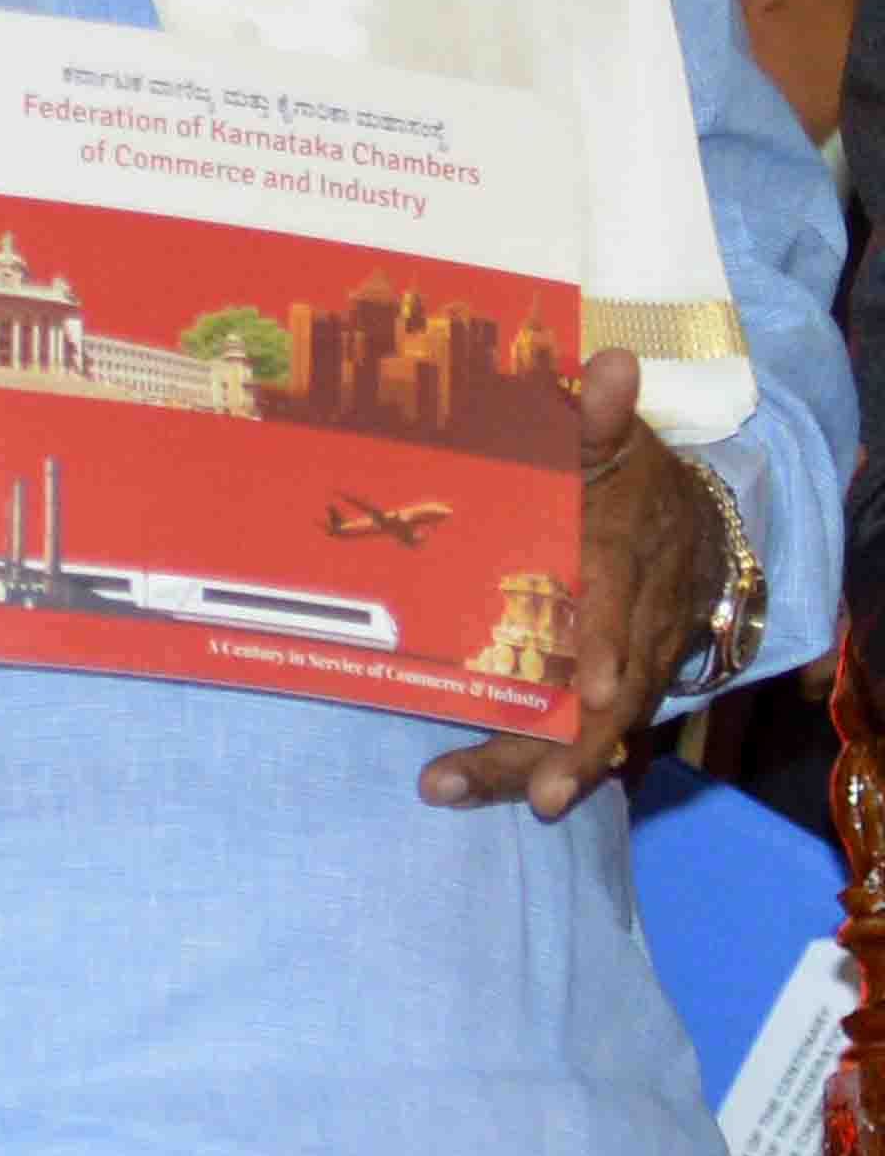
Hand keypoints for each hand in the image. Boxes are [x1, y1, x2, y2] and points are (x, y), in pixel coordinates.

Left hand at [430, 353, 719, 818]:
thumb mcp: (615, 440)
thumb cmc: (631, 479)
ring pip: (597, 731)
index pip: (622, 608)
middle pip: (613, 697)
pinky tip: (486, 791)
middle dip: (576, 747)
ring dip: (544, 766)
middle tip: (539, 794)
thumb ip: (597, 413)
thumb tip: (607, 361)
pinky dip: (547, 763)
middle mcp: (637, 628)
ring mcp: (630, 668)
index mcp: (629, 560)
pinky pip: (585, 735)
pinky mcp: (615, 692)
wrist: (691, 527)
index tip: (588, 690)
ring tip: (463, 792)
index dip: (608, 649)